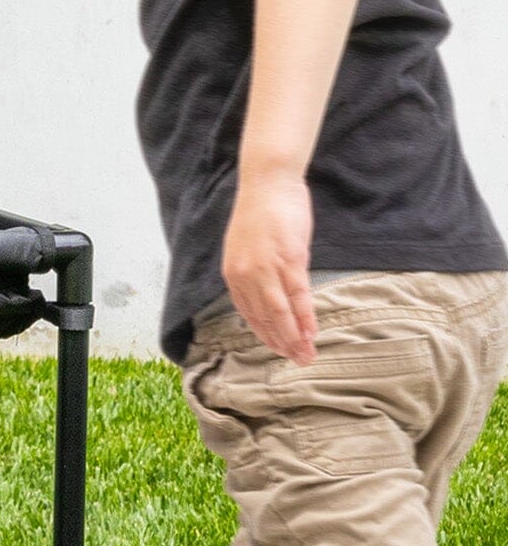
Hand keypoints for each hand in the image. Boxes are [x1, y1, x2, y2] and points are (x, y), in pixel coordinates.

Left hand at [223, 166, 319, 363]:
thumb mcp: (249, 248)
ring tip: (306, 355)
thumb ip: (256, 272)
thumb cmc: (262, 213)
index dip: (265, 334)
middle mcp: (245, 274)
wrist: (268, 183)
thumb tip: (270, 295)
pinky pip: (297, 296)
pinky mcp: (288, 259)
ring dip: (294, 337)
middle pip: (264, 317)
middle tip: (298, 362)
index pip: (249, 313)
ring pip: (279, 312)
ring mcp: (266, 267)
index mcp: (233, 272)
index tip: (278, 350)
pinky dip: (304, 317)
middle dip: (281, 343)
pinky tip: (311, 332)